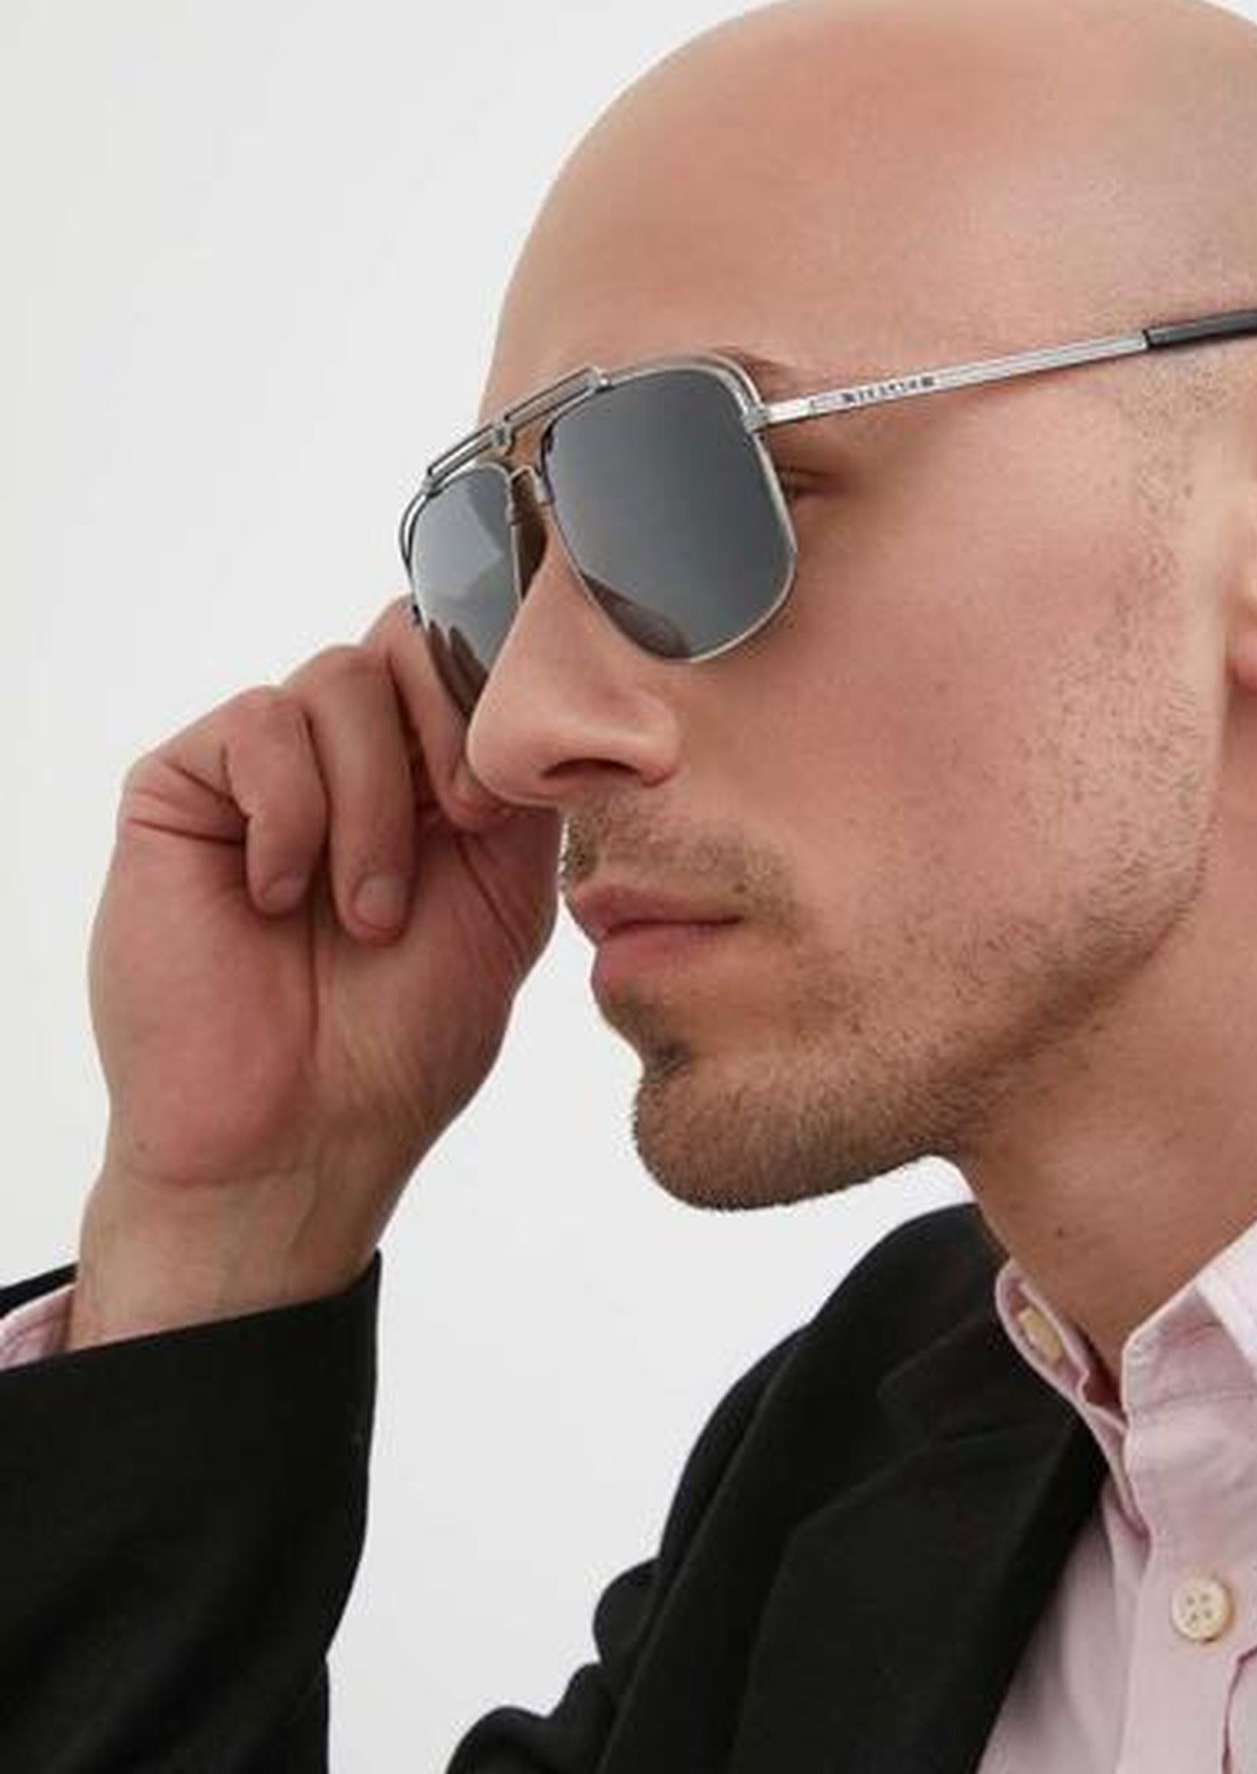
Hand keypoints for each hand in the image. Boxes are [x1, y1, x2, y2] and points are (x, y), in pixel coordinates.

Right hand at [72, 601, 558, 1341]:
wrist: (296, 1137)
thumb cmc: (400, 1045)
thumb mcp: (506, 903)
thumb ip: (527, 790)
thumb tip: (554, 693)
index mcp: (435, 779)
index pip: (471, 659)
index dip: (504, 690)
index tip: (516, 788)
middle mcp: (352, 760)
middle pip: (408, 636)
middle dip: (451, 723)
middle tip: (461, 825)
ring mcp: (267, 769)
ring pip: (339, 680)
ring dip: (373, 807)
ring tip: (365, 916)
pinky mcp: (186, 787)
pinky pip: (259, 727)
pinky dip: (292, 815)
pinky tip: (279, 898)